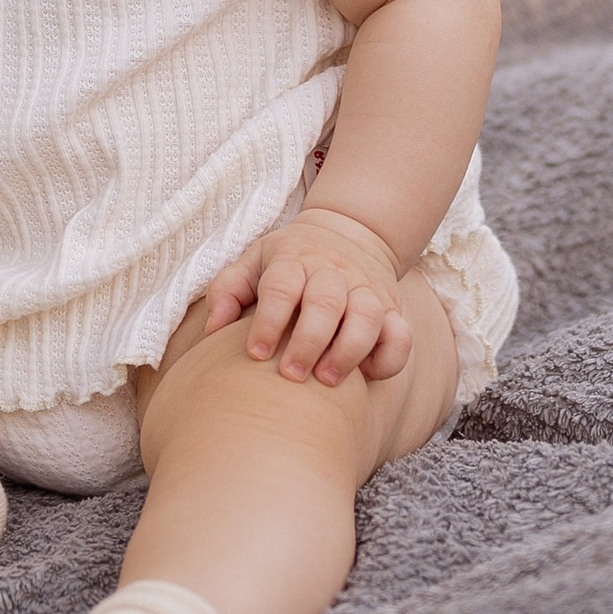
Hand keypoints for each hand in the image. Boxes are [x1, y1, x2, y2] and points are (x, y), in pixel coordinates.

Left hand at [201, 203, 410, 386]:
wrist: (349, 232)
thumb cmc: (289, 260)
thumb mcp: (254, 260)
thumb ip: (228, 290)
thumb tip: (211, 331)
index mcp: (293, 260)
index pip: (281, 286)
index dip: (268, 320)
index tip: (255, 354)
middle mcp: (332, 272)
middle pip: (325, 303)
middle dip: (309, 341)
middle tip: (291, 376)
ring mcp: (365, 289)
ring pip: (367, 317)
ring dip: (349, 350)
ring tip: (327, 381)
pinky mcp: (390, 308)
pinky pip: (401, 334)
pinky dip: (390, 356)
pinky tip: (368, 374)